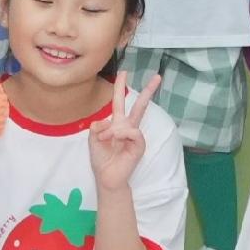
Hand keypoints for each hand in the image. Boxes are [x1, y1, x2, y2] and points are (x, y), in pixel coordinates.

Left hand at [89, 76, 158, 199]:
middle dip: (148, 91)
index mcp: (116, 123)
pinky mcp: (139, 145)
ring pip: (130, 120)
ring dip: (112, 130)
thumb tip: (107, 121)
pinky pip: (132, 132)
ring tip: (103, 140)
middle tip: (157, 77)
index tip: (124, 73)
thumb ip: (97, 126)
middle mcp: (128, 127)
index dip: (120, 87)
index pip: (119, 102)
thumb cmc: (101, 158)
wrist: (106, 176)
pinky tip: (114, 141)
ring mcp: (135, 136)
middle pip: (140, 106)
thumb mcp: (92, 139)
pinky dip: (120, 135)